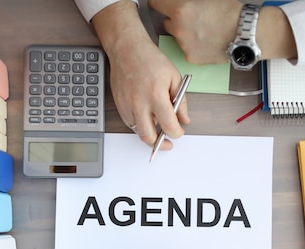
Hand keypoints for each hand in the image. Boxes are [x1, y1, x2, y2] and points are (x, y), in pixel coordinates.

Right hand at [91, 1, 189, 148]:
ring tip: (157, 124)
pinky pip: (130, 123)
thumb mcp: (174, 77)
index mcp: (156, 95)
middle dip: (160, 144)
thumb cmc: (150, 60)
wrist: (127, 49)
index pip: (169, 126)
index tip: (179, 131)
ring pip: (138, 131)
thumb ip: (181, 101)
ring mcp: (127, 106)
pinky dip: (139, 124)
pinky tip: (146, 116)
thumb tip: (185, 119)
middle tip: (166, 143)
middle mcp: (139, 103)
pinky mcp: (119, 106)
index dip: (177, 133)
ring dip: (149, 132)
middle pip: (148, 137)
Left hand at [149, 0, 296, 63]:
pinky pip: (185, 48)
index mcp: (180, 8)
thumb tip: (176, 0)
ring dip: (183, 32)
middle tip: (192, 16)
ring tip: (203, 29)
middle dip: (174, 18)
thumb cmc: (230, 11)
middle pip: (166, 21)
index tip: (164, 3)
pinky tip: (206, 40)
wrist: (246, 33)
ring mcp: (183, 45)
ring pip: (176, 36)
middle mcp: (178, 28)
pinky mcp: (190, 57)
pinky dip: (192, 45)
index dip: (160, 2)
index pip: (155, 3)